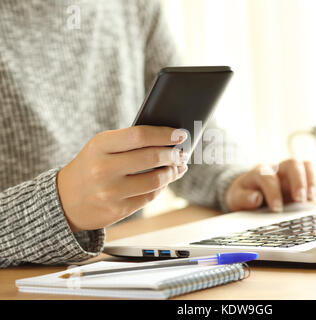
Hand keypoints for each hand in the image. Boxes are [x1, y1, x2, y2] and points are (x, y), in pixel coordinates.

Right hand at [57, 126, 188, 231]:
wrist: (64, 200)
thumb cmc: (90, 167)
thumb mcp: (101, 148)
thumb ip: (130, 142)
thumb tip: (169, 141)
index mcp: (99, 146)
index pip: (140, 135)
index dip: (165, 134)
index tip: (181, 134)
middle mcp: (103, 169)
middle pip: (151, 157)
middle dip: (173, 154)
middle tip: (182, 153)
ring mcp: (110, 192)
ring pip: (155, 180)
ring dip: (172, 172)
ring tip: (178, 167)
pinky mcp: (117, 209)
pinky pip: (149, 196)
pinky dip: (162, 187)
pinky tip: (165, 180)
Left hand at [225, 159, 315, 211]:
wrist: (246, 190)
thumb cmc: (243, 193)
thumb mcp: (235, 197)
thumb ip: (243, 198)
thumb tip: (255, 198)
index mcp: (261, 171)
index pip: (269, 176)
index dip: (273, 191)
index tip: (276, 208)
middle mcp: (278, 168)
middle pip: (292, 163)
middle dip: (298, 181)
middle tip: (300, 200)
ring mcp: (291, 175)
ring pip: (306, 166)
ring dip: (311, 181)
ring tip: (311, 200)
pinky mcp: (301, 183)